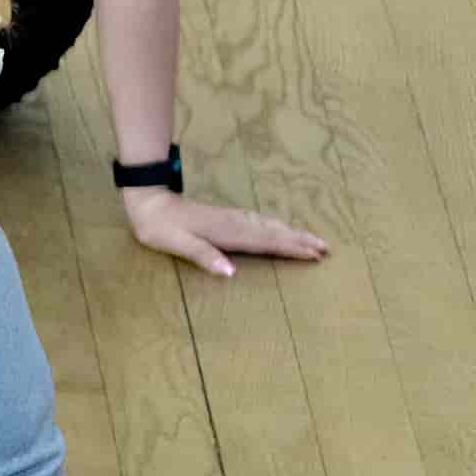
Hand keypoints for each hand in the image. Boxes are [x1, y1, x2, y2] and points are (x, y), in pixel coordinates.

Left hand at [124, 179, 326, 277]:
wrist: (148, 202)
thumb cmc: (160, 227)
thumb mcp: (176, 243)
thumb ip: (203, 256)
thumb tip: (231, 273)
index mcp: (226, 233)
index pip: (265, 242)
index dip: (290, 248)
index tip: (314, 255)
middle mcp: (234, 223)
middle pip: (273, 232)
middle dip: (300, 240)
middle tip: (326, 248)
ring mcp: (231, 218)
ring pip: (269, 225)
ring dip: (292, 232)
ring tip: (314, 239)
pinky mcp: (226, 216)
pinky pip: (259, 221)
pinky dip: (276, 226)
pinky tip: (281, 228)